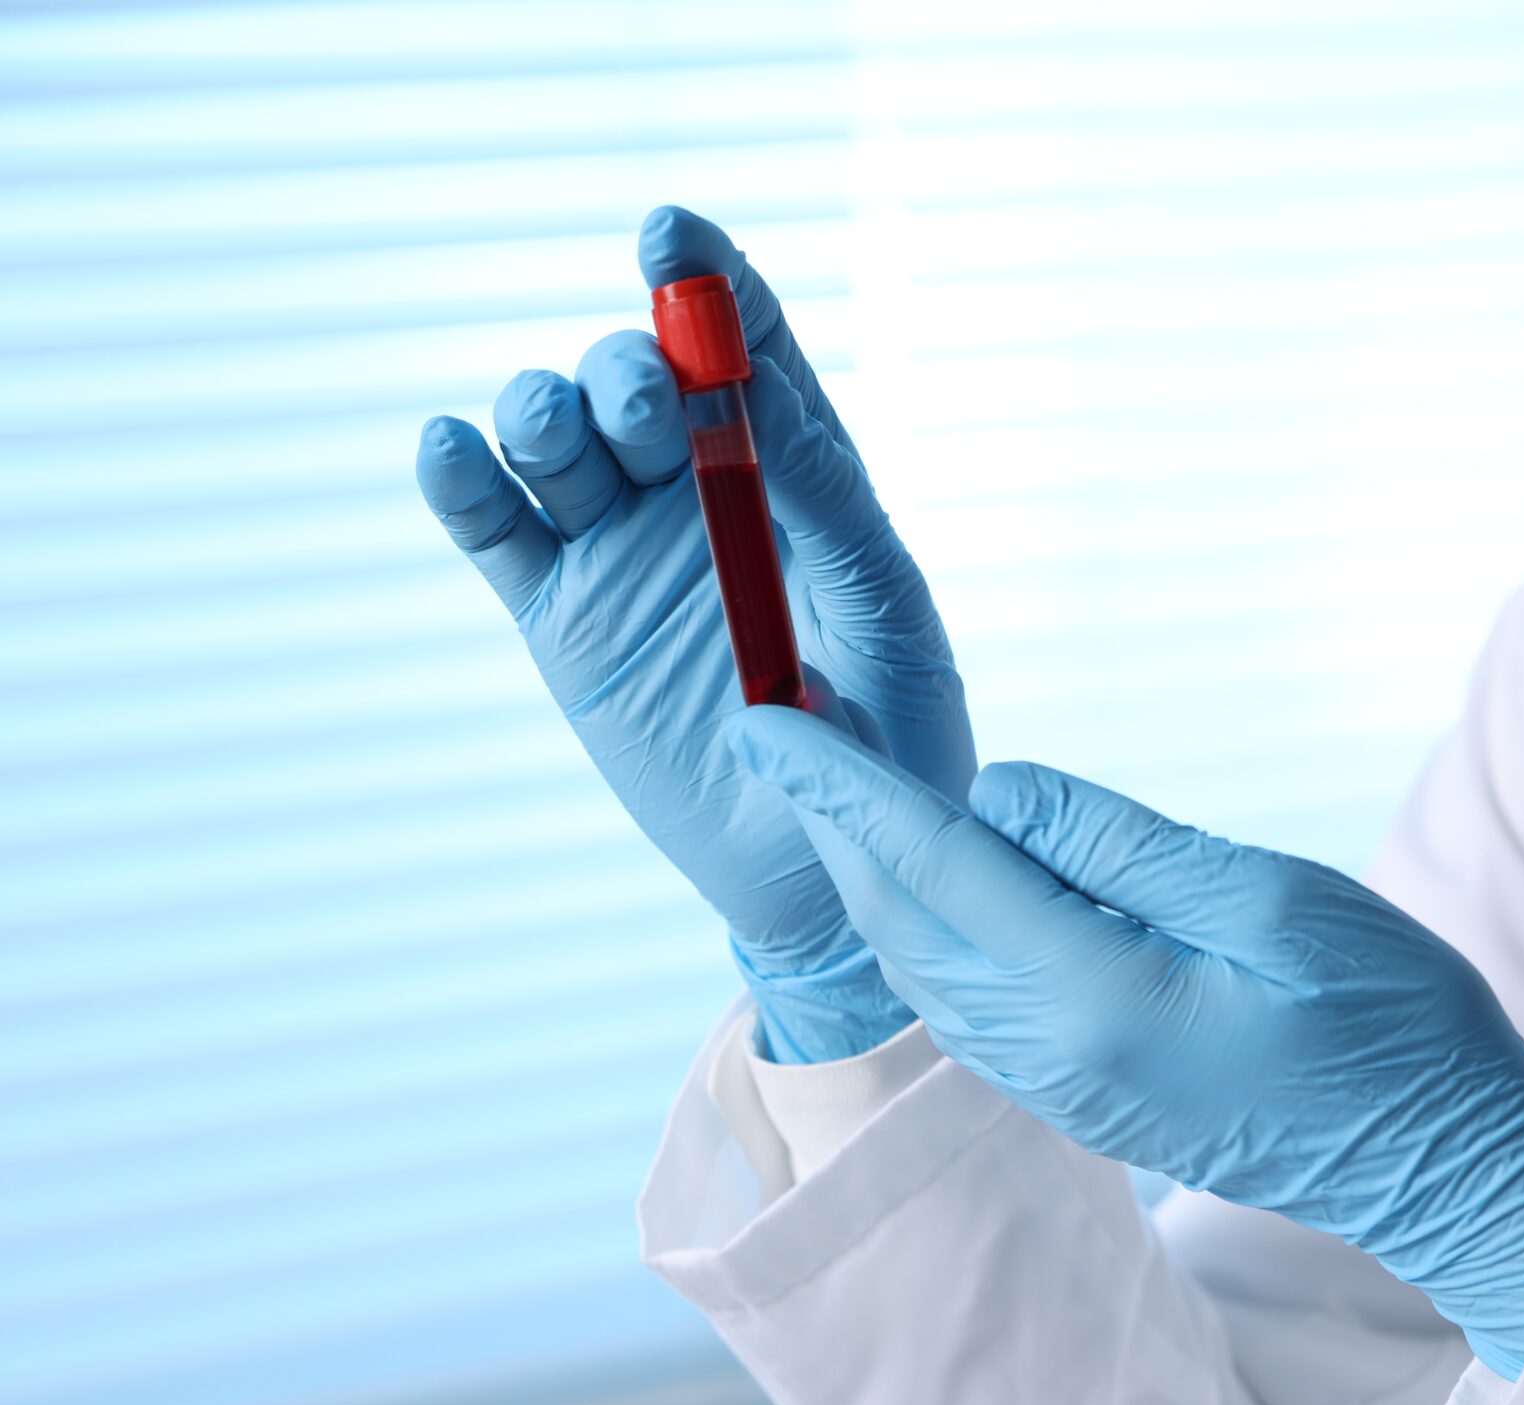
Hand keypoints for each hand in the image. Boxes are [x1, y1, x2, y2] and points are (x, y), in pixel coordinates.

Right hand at [415, 206, 972, 1062]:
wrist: (828, 877)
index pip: (746, 346)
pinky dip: (463, 483)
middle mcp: (698, 494)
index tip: (667, 231)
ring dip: (546, 411)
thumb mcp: (887, 613)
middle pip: (635, 380)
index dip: (707, 278)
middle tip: (654, 411)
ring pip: (556, 439)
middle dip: (629, 370)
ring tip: (556, 432)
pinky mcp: (564, 622)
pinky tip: (450, 451)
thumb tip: (754, 394)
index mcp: (793, 475)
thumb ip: (827, 502)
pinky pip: (497, 532)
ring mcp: (622, 553)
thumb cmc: (894, 744)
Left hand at [724, 715, 1523, 1377]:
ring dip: (871, 873)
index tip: (763, 719)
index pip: (930, 867)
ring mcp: (1052, 1088)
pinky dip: (923, 926)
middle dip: (834, 821)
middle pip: (900, 921)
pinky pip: (959, 1002)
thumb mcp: (1269, 899)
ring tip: (840, 782)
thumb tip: (995, 796)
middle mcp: (1046, 1055)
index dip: (840, 786)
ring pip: (918, 966)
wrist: (1433, 1164)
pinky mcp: (1071, 1097)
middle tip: (789, 723)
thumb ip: (1118, 845)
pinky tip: (926, 873)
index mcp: (1092, 997)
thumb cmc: (1386, 1022)